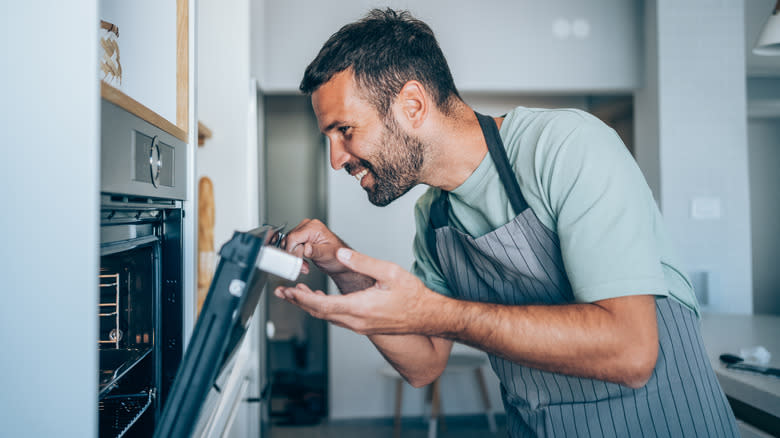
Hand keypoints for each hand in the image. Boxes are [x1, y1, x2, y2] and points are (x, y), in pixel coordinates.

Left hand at [274, 248, 439, 335]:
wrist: (428, 316)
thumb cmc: (413, 295)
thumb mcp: (390, 272)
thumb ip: (363, 262)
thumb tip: (340, 254)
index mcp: (361, 307)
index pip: (323, 305)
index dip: (303, 298)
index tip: (289, 290)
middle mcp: (357, 321)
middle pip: (320, 314)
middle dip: (299, 302)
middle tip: (283, 293)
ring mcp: (360, 326)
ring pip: (327, 317)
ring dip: (310, 306)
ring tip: (295, 296)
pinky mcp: (363, 326)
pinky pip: (337, 319)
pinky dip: (323, 310)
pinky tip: (320, 301)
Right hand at [282, 219, 350, 276]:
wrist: (340, 262)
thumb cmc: (337, 258)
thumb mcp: (328, 255)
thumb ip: (316, 251)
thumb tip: (306, 248)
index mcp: (314, 227)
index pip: (293, 237)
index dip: (292, 251)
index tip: (298, 262)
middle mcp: (308, 226)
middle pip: (288, 240)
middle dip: (293, 256)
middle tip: (303, 266)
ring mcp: (304, 231)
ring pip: (287, 244)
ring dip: (294, 257)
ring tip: (304, 265)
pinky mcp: (301, 238)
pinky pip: (290, 246)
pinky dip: (294, 256)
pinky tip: (303, 262)